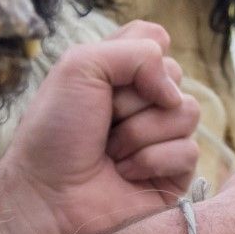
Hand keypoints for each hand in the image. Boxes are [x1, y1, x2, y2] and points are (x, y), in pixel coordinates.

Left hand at [0, 22, 200, 233]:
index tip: (108, 79)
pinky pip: (188, 151)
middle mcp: (144, 102)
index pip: (155, 40)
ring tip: (111, 153)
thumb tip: (174, 93)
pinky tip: (124, 174)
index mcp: (120, 73)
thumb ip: (137, 52)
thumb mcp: (80, 65)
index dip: (138, 55)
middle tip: (103, 121)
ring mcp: (162, 138)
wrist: (46, 194)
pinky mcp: (174, 175)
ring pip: (187, 112)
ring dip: (139, 132)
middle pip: (175, 74)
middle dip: (133, 99)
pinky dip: (150, 161)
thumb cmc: (54, 131)